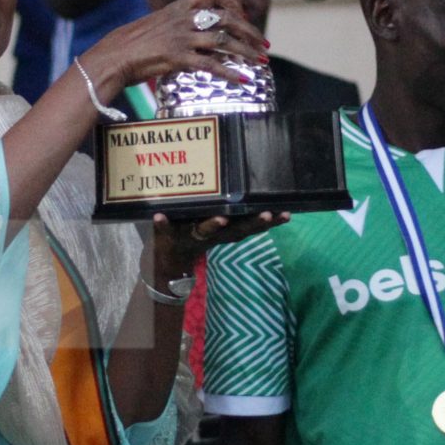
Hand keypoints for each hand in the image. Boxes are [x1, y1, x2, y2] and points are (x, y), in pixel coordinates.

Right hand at [77, 0, 266, 102]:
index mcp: (179, 6)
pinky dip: (230, 73)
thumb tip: (197, 26)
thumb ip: (179, 20)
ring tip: (260, 61)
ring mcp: (182, 38)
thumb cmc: (134, 42)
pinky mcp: (178, 58)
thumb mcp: (158, 21)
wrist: (114, 55)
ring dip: (246, 51)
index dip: (233, 0)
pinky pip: (210, 65)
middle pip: (226, 18)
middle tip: (262, 43)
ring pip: (223, 41)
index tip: (243, 14)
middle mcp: (184, 19)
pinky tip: (242, 80)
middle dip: (249, 30)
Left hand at [150, 211, 286, 284]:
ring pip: (206, 230)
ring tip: (222, 218)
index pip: (249, 225)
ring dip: (214, 224)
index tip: (285, 213)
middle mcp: (214, 234)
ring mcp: (192, 236)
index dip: (268, 221)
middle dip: (254, 223)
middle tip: (269, 214)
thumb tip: (239, 180)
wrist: (167, 263)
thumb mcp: (211, 224)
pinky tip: (158, 216)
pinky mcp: (169, 237)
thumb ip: (224, 207)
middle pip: (237, 230)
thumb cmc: (194, 233)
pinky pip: (165, 230)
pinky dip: (162, 224)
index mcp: (225, 231)